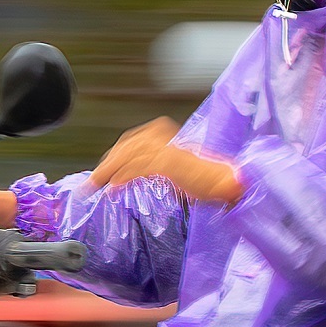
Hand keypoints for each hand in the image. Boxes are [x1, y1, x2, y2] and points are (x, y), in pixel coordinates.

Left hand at [92, 118, 243, 206]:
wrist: (233, 184)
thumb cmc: (213, 184)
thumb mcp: (183, 175)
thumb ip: (163, 173)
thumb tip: (136, 179)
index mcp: (171, 138)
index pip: (137, 140)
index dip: (117, 154)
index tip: (103, 171)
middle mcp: (170, 139)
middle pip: (129, 145)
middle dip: (108, 163)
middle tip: (92, 182)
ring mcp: (171, 149)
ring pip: (131, 154)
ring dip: (110, 171)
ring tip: (96, 185)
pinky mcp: (172, 162)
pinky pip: (141, 167)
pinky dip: (124, 177)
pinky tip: (113, 188)